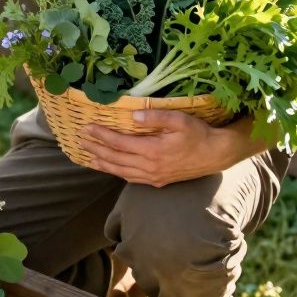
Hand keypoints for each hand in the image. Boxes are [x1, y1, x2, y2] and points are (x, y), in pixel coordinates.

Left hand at [79, 110, 255, 186]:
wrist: (216, 155)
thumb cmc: (198, 134)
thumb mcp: (180, 120)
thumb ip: (156, 117)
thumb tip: (133, 115)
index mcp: (153, 151)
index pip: (119, 143)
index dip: (101, 136)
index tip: (87, 128)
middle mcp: (149, 167)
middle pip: (115, 158)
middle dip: (95, 148)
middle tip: (80, 140)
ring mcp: (152, 177)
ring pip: (119, 171)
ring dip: (102, 163)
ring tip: (87, 155)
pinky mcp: (156, 182)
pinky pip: (130, 178)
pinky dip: (115, 172)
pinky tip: (107, 167)